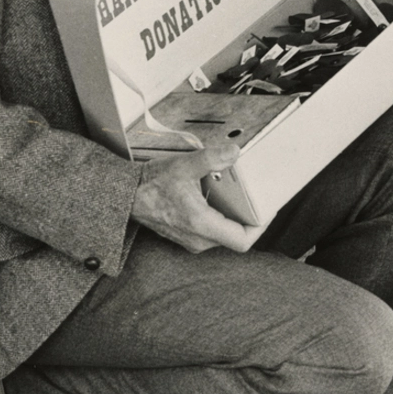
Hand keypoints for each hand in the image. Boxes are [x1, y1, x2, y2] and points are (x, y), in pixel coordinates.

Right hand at [131, 143, 263, 251]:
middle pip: (237, 236)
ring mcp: (193, 240)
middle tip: (257, 198)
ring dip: (234, 215)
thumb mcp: (183, 166)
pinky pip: (214, 231)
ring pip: (225, 234)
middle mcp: (198, 239)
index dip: (260, 227)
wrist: (126, 197)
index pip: (242, 240)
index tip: (267, 210)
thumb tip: (234, 153)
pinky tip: (218, 197)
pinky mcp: (188, 236)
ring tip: (238, 195)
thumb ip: (211, 158)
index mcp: (201, 225)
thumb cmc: (150, 186)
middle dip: (249, 217)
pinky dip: (221, 216)